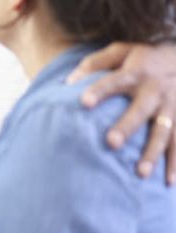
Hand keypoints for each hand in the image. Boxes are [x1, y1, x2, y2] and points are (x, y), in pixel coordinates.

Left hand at [67, 42, 175, 183]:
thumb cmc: (144, 56)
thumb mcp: (121, 51)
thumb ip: (94, 63)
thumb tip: (68, 83)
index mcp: (136, 73)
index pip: (113, 81)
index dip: (99, 91)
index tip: (83, 102)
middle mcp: (155, 91)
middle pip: (140, 111)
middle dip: (127, 127)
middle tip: (111, 143)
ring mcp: (172, 106)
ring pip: (164, 132)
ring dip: (153, 153)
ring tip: (140, 173)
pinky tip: (170, 182)